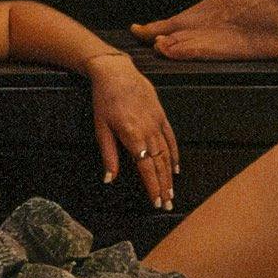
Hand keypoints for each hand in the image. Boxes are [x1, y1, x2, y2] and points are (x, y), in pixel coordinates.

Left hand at [84, 54, 179, 211]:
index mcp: (132, 136)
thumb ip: (108, 155)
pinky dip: (174, 155)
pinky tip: (176, 168)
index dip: (152, 186)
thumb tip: (110, 178)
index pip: (146, 168)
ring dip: (169, 175)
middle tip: (168, 204)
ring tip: (172, 192)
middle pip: (159, 165)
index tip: (156, 201)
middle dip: (164, 187)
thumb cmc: (105, 99)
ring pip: (166, 154)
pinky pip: (170, 139)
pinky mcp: (161, 116)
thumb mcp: (101, 128)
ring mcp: (157, 123)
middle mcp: (148, 131)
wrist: (117, 72)